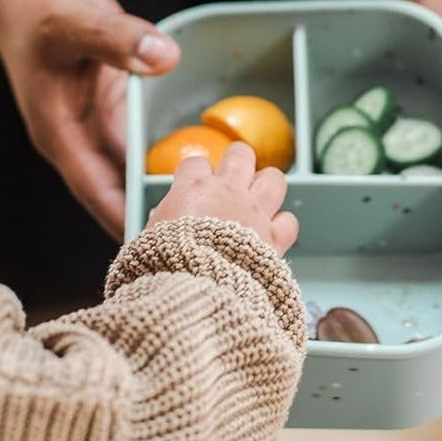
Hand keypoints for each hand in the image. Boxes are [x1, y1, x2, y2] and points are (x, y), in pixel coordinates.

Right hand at [0, 0, 180, 239]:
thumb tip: (164, 57)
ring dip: (160, 194)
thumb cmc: (42, 10)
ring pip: (131, 176)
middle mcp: (79, 142)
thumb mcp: (77, 21)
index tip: (158, 247)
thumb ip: (117, 38)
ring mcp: (96, 132)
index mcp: (59, 133)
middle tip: (197, 242)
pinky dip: (165, 164)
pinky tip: (203, 177)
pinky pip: (141, 151)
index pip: (94, 190)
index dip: (124, 218)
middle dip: (150, 218)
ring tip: (205, 221)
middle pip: (116, 193)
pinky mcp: (113, 119)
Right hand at [147, 143, 298, 256]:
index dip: (195, 172)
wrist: (198, 285)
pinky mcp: (273, 238)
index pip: (195, 162)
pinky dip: (282, 226)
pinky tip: (273, 232)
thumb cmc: (168, 262)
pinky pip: (288, 221)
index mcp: (193, 189)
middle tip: (233, 175)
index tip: (193, 183)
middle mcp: (228, 192)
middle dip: (237, 161)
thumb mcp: (153, 237)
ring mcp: (254, 212)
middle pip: (240, 154)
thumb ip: (161, 222)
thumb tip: (161, 218)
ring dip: (267, 184)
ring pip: (273, 178)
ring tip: (260, 195)